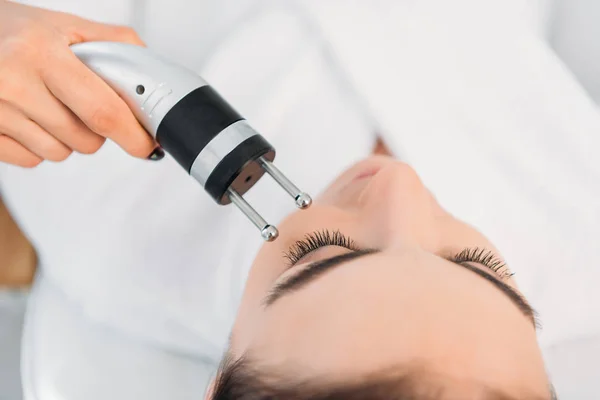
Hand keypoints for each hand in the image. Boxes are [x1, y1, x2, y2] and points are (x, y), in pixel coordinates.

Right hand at [0, 1, 160, 167]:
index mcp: (40, 53)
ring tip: (50, 103)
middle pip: (86, 140)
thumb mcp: (64, 24)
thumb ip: (113, 43)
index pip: (102, 110)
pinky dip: (39, 144)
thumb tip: (150, 72)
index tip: (146, 144)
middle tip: (82, 103)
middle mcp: (13, 83)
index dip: (132, 135)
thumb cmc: (15, 30)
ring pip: (60, 153)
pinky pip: (32, 159)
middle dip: (99, 130)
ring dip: (67, 137)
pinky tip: (29, 116)